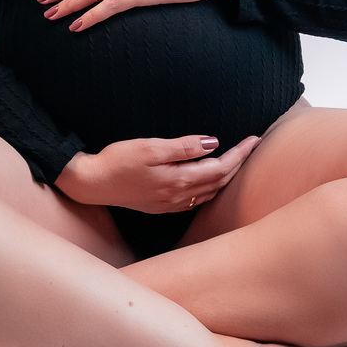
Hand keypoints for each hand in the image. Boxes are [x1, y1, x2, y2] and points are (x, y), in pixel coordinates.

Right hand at [55, 134, 260, 213]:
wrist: (92, 183)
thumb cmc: (118, 161)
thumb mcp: (151, 147)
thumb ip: (183, 147)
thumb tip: (213, 144)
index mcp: (179, 180)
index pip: (220, 168)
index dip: (240, 154)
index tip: (254, 140)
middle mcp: (179, 197)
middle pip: (219, 182)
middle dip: (238, 163)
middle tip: (251, 146)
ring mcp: (171, 204)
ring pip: (209, 192)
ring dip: (225, 177)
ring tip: (237, 160)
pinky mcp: (162, 206)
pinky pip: (196, 198)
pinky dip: (210, 187)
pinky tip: (210, 180)